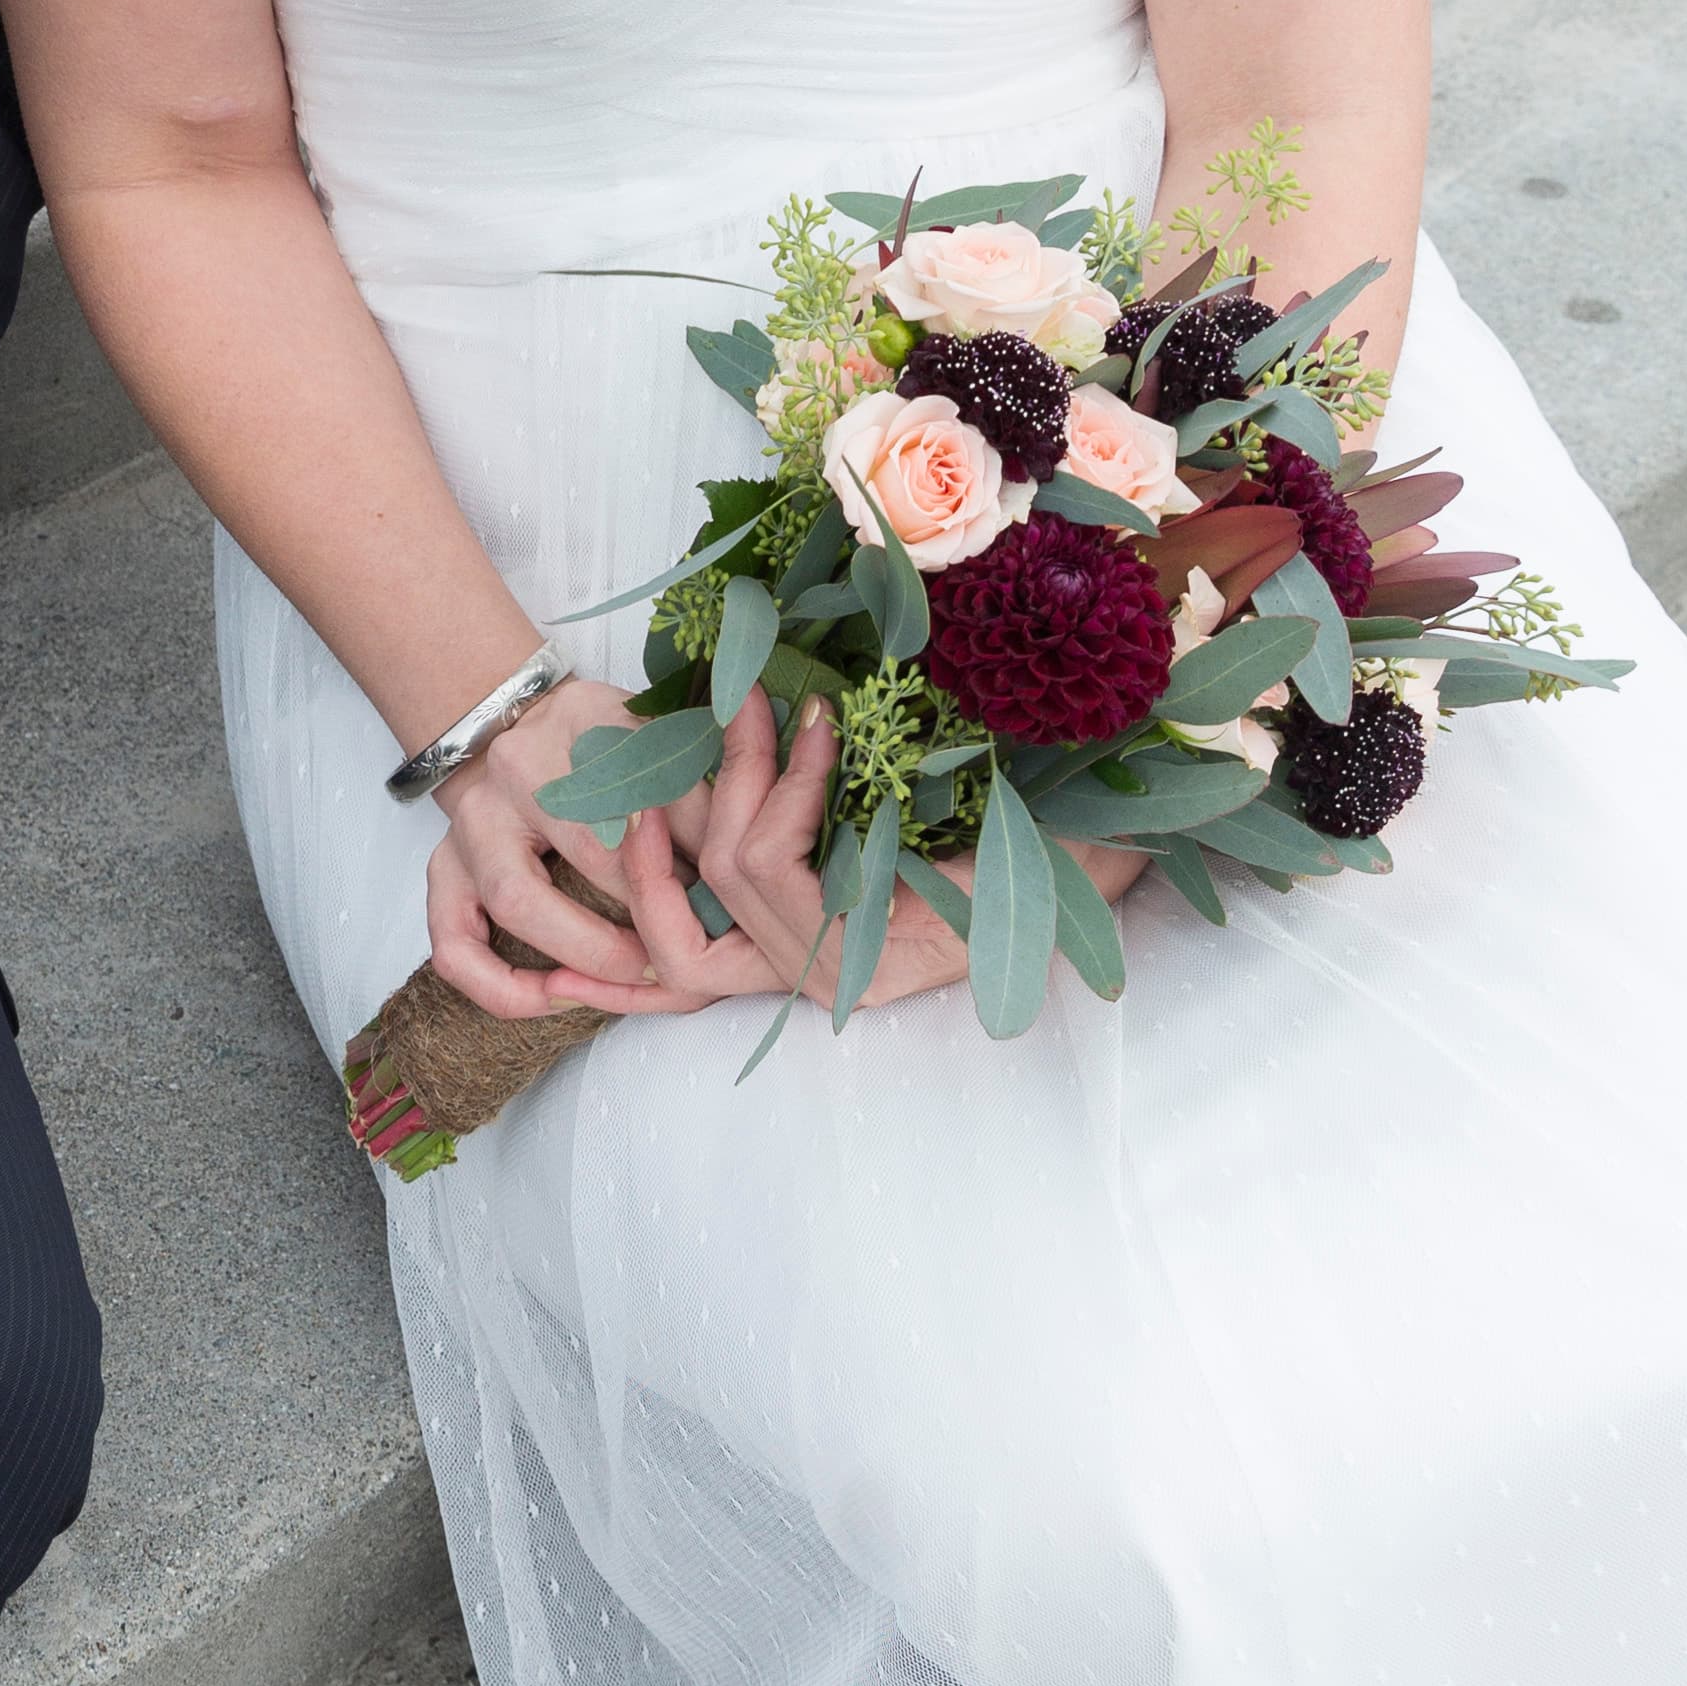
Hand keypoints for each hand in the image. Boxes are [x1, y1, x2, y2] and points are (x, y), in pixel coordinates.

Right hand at [429, 681, 968, 1028]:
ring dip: (742, 775)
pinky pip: (768, 860)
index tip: (604, 820)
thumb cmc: (993, 844)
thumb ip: (793, 809)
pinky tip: (820, 734)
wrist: (1082, 862)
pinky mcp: (856, 953)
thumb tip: (723, 733)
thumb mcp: (868, 825)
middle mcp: (802, 980)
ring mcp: (829, 974)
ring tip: (776, 706)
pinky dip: (786, 785)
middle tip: (719, 710)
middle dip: (668, 811)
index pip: (676, 958)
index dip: (627, 906)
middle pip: (671, 915)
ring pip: (721, 873)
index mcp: (796, 957)